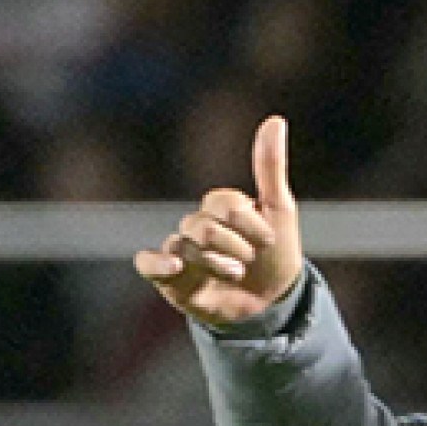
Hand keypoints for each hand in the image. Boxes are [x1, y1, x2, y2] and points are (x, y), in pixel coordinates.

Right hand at [133, 114, 304, 325]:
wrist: (273, 306)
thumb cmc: (276, 257)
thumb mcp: (280, 210)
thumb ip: (270, 168)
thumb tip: (275, 119)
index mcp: (218, 207)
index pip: (223, 203)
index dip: (248, 222)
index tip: (269, 240)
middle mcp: (195, 225)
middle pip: (202, 226)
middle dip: (233, 246)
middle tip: (250, 262)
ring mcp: (180, 251)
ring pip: (184, 247)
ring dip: (216, 265)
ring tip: (236, 276)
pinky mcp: (170, 279)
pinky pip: (147, 263)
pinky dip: (157, 263)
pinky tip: (175, 266)